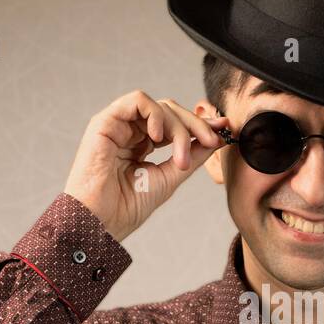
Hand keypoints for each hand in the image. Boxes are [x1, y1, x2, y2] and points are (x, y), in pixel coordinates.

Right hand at [63, 90, 230, 242]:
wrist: (100, 222)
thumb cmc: (126, 207)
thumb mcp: (170, 178)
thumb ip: (192, 156)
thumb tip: (217, 138)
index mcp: (141, 145)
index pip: (175, 124)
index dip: (200, 125)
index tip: (223, 130)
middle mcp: (129, 132)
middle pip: (171, 111)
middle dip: (196, 125)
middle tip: (212, 141)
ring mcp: (118, 125)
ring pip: (159, 106)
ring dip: (178, 127)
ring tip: (180, 156)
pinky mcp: (106, 122)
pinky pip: (138, 100)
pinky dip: (156, 114)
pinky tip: (159, 137)